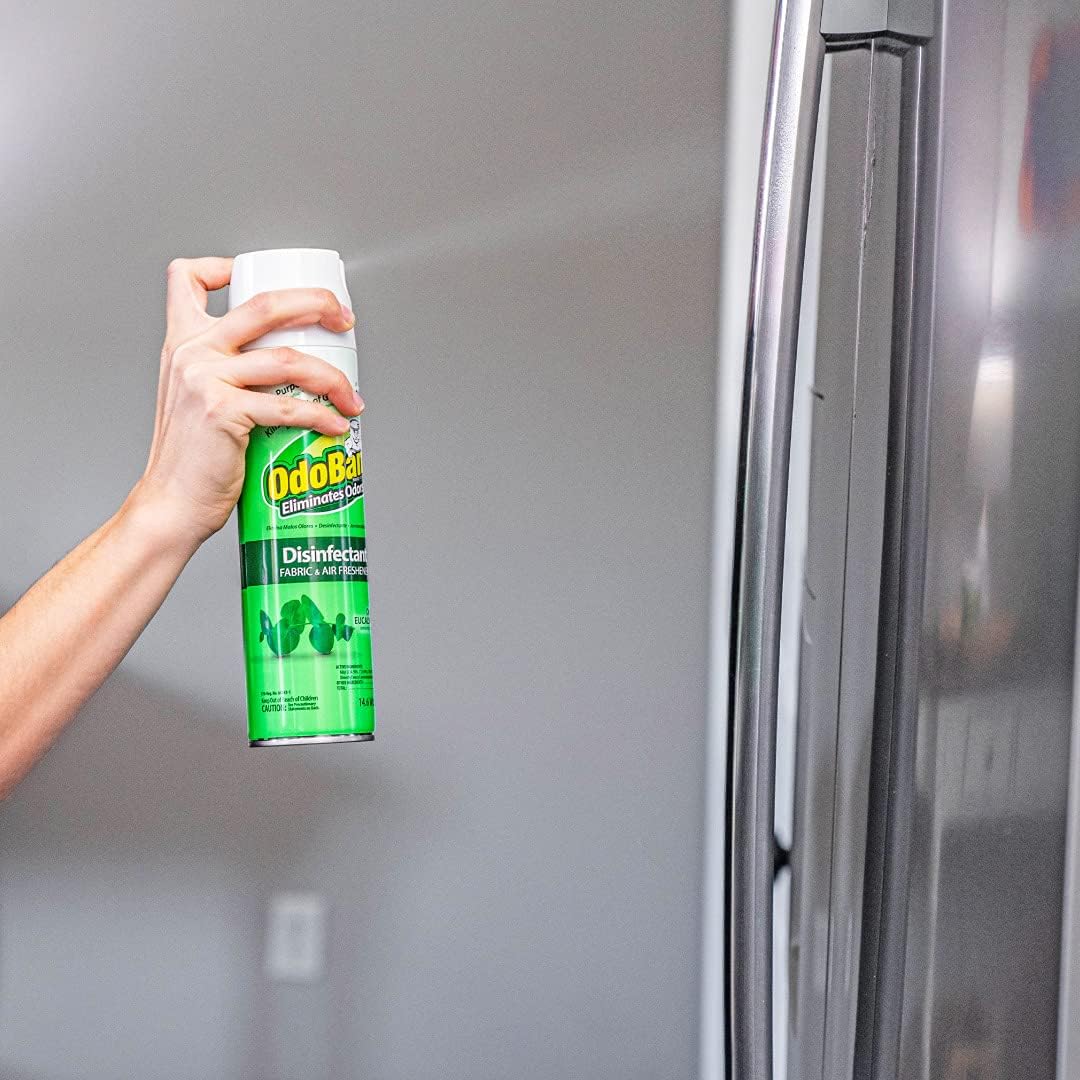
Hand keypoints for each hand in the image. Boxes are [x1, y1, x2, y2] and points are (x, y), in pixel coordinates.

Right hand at [133, 257, 362, 548]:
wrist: (170, 504)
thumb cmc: (192, 459)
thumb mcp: (193, 399)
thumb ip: (223, 374)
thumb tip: (288, 370)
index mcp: (181, 341)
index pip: (189, 277)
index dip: (228, 265)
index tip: (274, 283)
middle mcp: (191, 351)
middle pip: (264, 304)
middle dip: (316, 303)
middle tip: (344, 319)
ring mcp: (205, 379)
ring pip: (288, 359)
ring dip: (332, 378)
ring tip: (352, 398)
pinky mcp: (222, 411)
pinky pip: (288, 407)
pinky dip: (321, 416)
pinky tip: (337, 426)